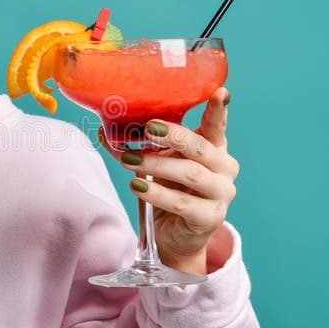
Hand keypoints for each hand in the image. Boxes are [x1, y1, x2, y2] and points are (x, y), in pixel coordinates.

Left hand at [98, 88, 238, 275]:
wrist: (175, 235)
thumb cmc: (170, 190)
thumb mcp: (157, 163)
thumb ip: (139, 146)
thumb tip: (103, 129)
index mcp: (215, 148)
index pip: (218, 125)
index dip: (219, 109)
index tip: (220, 92)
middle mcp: (224, 168)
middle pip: (200, 147)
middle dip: (173, 135)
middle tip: (147, 128)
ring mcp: (221, 194)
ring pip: (189, 174)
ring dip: (156, 165)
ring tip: (128, 159)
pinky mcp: (210, 218)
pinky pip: (182, 203)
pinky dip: (157, 193)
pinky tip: (137, 186)